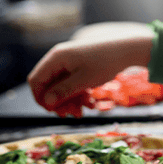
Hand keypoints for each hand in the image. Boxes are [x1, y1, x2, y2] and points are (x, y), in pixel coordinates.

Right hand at [27, 22, 155, 110]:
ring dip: (71, 101)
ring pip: (61, 87)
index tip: (53, 112)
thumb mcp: (84, 81)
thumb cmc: (105, 63)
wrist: (126, 49)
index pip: (36, 80)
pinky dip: (79, 94)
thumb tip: (46, 103)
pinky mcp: (77, 66)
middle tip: (73, 114)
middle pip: (48, 85)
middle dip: (59, 102)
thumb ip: (63, 91)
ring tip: (85, 111)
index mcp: (55, 58)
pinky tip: (91, 102)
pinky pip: (72, 83)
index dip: (41, 98)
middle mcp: (58, 59)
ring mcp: (68, 62)